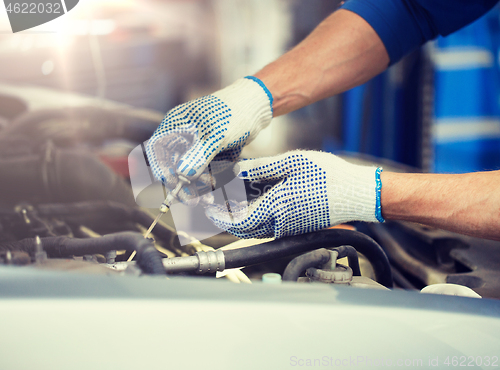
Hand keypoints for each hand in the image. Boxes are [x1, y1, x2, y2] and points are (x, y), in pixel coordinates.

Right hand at [145, 77, 272, 203]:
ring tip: (212, 193)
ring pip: (191, 173)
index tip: (174, 185)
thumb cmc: (235, 113)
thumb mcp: (217, 136)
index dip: (162, 169)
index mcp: (175, 124)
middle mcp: (182, 136)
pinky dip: (212, 178)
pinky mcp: (209, 153)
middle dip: (185, 184)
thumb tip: (182, 175)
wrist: (256, 108)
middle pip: (173, 166)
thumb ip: (200, 155)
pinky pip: (206, 171)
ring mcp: (196, 145)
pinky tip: (222, 179)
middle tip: (194, 201)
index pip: (157, 151)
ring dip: (200, 185)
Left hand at [205, 150, 383, 238]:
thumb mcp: (292, 162)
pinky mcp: (297, 227)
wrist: (357, 193)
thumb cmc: (329, 176)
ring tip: (233, 196)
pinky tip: (256, 198)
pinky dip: (257, 215)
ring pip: (255, 228)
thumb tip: (237, 171)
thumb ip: (261, 168)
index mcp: (277, 208)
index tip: (208, 209)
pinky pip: (269, 225)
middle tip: (216, 200)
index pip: (237, 223)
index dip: (219, 218)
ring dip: (241, 215)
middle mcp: (280, 223)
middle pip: (244, 228)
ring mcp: (289, 227)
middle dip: (227, 216)